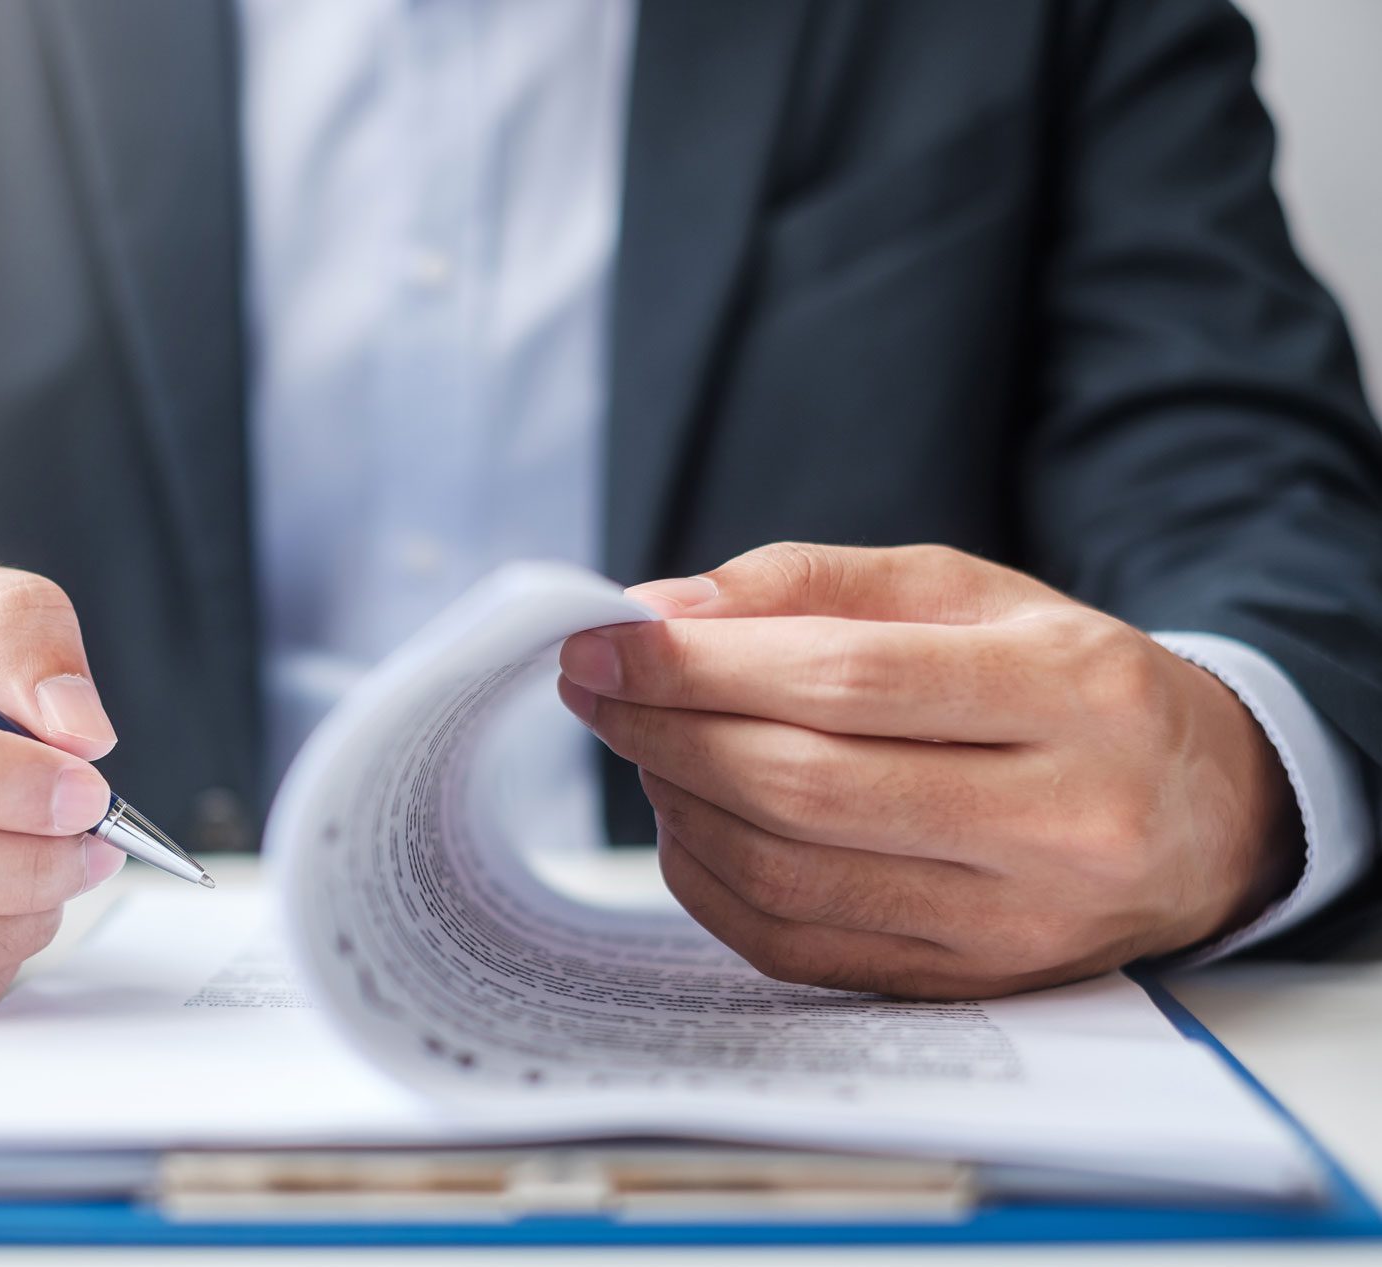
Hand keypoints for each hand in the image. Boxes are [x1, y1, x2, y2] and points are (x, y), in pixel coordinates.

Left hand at [558, 543, 1300, 998]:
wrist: (1205, 812)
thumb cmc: (1066, 684)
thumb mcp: (969, 593)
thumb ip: (813, 586)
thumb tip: (660, 612)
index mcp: (1069, 692)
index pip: (843, 680)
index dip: (699, 665)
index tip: (602, 642)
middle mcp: (1059, 820)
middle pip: (804, 785)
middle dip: (668, 730)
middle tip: (596, 688)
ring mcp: (1018, 923)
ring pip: (790, 874)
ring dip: (680, 802)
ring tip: (645, 743)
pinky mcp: (973, 985)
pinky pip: (797, 946)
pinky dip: (714, 881)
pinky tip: (690, 820)